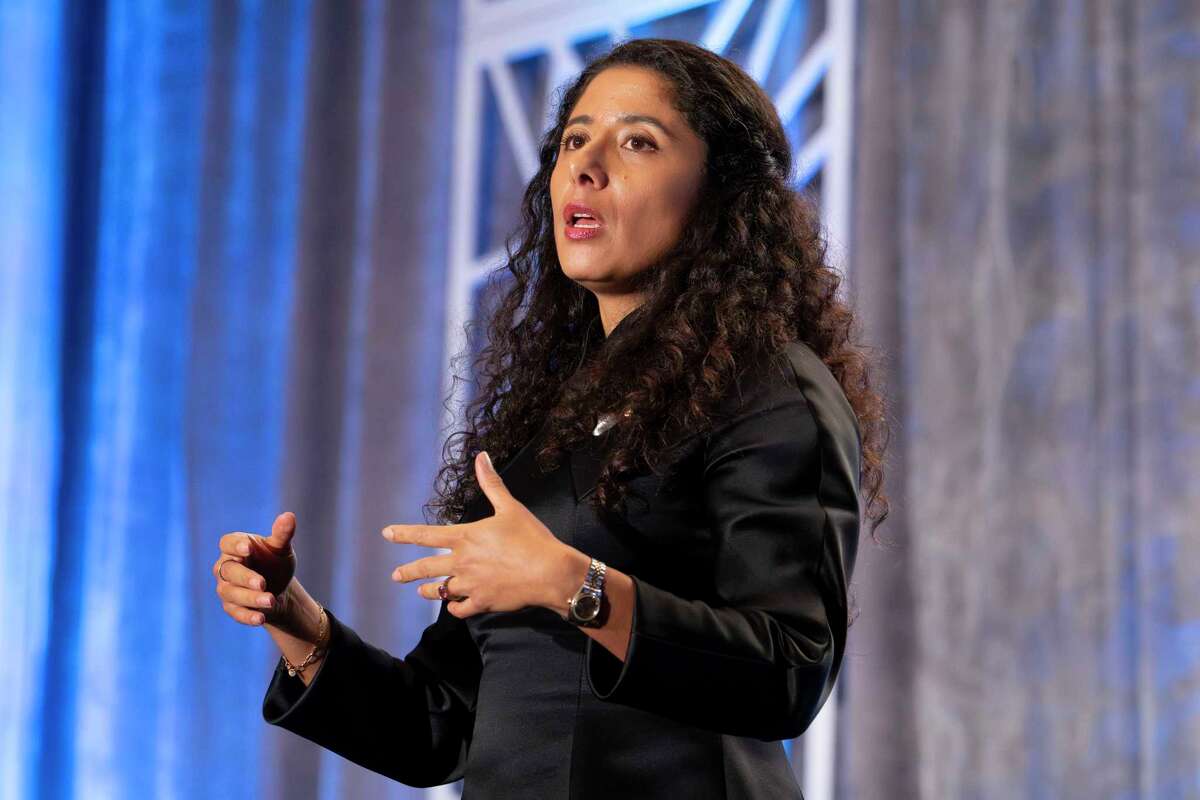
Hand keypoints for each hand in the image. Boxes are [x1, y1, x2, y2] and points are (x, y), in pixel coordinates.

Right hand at [213, 511, 297, 625]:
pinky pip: (235, 612)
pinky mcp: (231, 606)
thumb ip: (282, 534)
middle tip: (263, 583)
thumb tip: (289, 516)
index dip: (235, 545)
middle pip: (228, 570)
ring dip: (250, 598)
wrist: (277, 588)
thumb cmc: (274, 561)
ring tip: (271, 600)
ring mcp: (226, 587)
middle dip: (245, 577)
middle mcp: (226, 566)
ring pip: (231, 593)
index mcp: (236, 546)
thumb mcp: (281, 548)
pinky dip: (247, 616)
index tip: (248, 548)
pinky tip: (261, 618)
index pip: (227, 542)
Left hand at [383, 451, 583, 617]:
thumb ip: (492, 483)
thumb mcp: (510, 507)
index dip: (404, 534)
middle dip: (408, 572)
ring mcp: (470, 585)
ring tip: (422, 591)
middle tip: (396, 576)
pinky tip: (454, 607)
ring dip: (429, 591)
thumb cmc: (531, 538)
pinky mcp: (482, 603)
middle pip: (426, 568)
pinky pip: (461, 609)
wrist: (549, 572)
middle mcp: (462, 562)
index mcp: (465, 538)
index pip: (426, 535)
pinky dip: (455, 608)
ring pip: (440, 591)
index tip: (387, 533)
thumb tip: (481, 457)